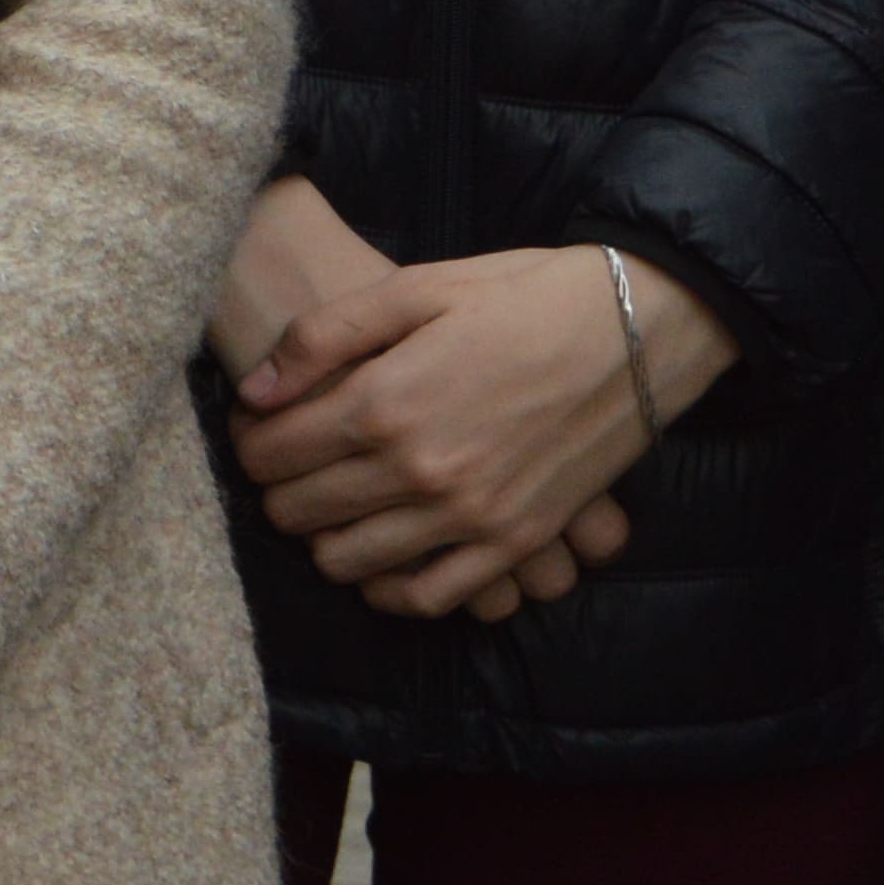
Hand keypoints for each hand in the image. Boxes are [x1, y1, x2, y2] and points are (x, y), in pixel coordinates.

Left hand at [214, 183, 615, 617]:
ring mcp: (471, 515)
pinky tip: (377, 556)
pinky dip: (389, 587)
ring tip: (326, 505)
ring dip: (321, 537)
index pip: (270, 452)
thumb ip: (321, 339)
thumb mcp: (412, 287)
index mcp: (385, 402)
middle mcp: (421, 470)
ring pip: (348, 562)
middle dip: (273, 490)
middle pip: (299, 511)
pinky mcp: (515, 542)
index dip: (247, 443)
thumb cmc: (518, 296)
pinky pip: (429, 596)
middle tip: (280, 467)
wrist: (636, 327)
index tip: (253, 430)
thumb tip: (254, 391)